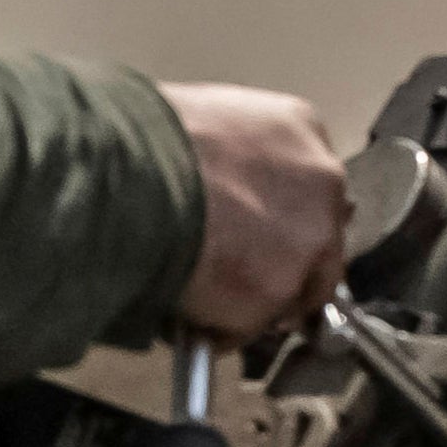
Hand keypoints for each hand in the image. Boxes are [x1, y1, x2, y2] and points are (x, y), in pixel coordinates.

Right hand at [164, 82, 348, 341]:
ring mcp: (307, 241)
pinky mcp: (279, 292)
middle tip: (233, 271)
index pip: (310, 185)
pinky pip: (249, 325)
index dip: (279, 215)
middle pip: (318, 241)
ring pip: (292, 290)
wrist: (125, 175)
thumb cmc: (142, 138)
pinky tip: (187, 311)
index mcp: (299, 128)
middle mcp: (321, 183)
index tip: (256, 230)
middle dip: (280, 264)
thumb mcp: (202, 117)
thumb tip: (213, 182)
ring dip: (252, 301)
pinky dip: (220, 329)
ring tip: (201, 293)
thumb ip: (231, 153)